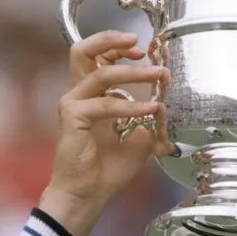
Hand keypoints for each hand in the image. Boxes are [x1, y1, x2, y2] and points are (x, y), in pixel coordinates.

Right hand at [39, 31, 170, 235]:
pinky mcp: (72, 117)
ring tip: (158, 74)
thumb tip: (164, 104)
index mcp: (90, 96)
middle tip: (141, 46)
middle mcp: (78, 95)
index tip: (144, 51)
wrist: (88, 194)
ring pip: (100, 73)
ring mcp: (72, 104)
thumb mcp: (138, 140)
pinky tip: (150, 110)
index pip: (97, 57)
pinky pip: (105, 104)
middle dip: (112, 41)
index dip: (119, 47)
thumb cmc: (107, 170)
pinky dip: (130, 105)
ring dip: (133, 72)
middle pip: (84, 50)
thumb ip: (148, 119)